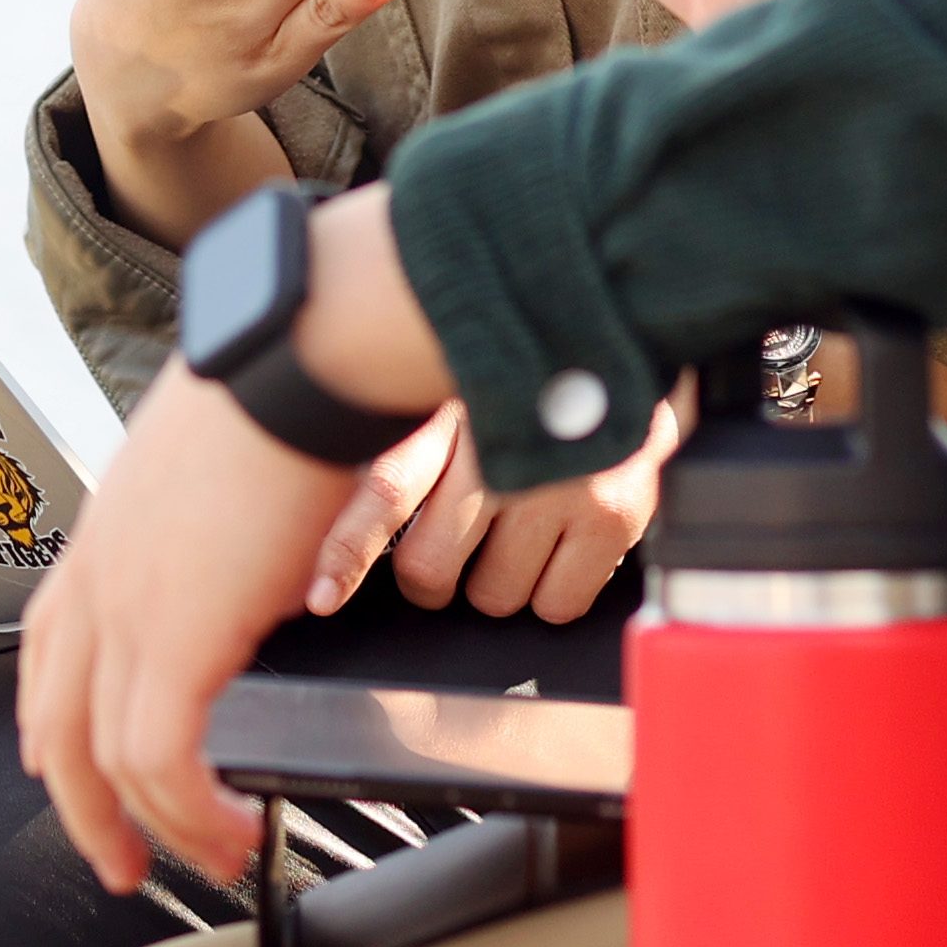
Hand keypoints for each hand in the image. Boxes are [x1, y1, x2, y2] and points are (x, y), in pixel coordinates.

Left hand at [21, 189, 459, 892]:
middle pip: (59, 718)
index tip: (73, 768)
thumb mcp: (231, 462)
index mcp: (109, 528)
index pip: (50, 644)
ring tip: (206, 855)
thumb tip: (265, 558)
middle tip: (121, 862)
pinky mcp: (171, 638)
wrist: (301, 357)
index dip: (55, 719)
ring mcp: (126, 605)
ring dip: (156, 824)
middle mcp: (99, 570)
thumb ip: (221, 522)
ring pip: (107, 755)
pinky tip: (233, 829)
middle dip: (86, 805)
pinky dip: (192, 813)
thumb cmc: (291, 386)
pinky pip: (159, 761)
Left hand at [314, 394, 681, 621]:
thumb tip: (363, 528)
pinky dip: (551, 593)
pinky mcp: (612, 514)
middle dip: (431, 579)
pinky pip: (556, 605)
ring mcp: (558, 484)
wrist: (625, 341)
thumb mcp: (456, 389)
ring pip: (493, 596)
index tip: (321, 596)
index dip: (347, 551)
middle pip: (430, 567)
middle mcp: (499, 449)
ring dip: (496, 583)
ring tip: (521, 532)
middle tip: (452, 554)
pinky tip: (563, 545)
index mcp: (447, 412)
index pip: (386, 489)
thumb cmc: (525, 381)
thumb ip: (413, 442)